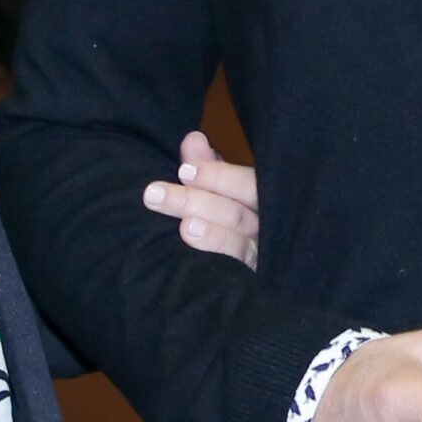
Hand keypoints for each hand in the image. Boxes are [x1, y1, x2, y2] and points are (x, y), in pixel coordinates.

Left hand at [142, 131, 260, 266]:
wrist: (260, 273)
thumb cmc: (232, 214)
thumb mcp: (222, 188)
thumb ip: (207, 165)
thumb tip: (192, 139)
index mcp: (262, 198)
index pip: (246, 184)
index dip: (217, 176)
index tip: (183, 170)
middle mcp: (267, 228)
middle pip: (236, 214)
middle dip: (196, 201)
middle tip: (154, 194)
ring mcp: (261, 258)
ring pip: (238, 244)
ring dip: (211, 235)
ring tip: (184, 226)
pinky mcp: (253, 282)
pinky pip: (237, 277)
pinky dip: (218, 268)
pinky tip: (194, 266)